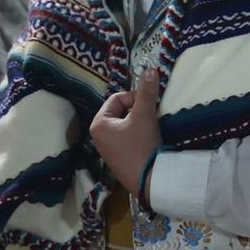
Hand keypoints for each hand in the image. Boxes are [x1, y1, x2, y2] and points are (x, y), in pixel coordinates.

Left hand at [89, 67, 162, 194]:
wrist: (148, 180)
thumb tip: (151, 69)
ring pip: (125, 124)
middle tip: (151, 117)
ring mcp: (107, 149)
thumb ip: (147, 92)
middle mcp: (98, 135)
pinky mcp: (117, 158)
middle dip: (137, 110)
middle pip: (121, 111)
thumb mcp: (145, 115)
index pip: (117, 98)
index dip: (136, 98)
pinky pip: (127, 138)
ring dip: (139, 122)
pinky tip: (148, 141)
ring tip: (151, 129)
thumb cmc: (141, 145)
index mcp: (98, 123)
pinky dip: (138, 135)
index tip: (150, 105)